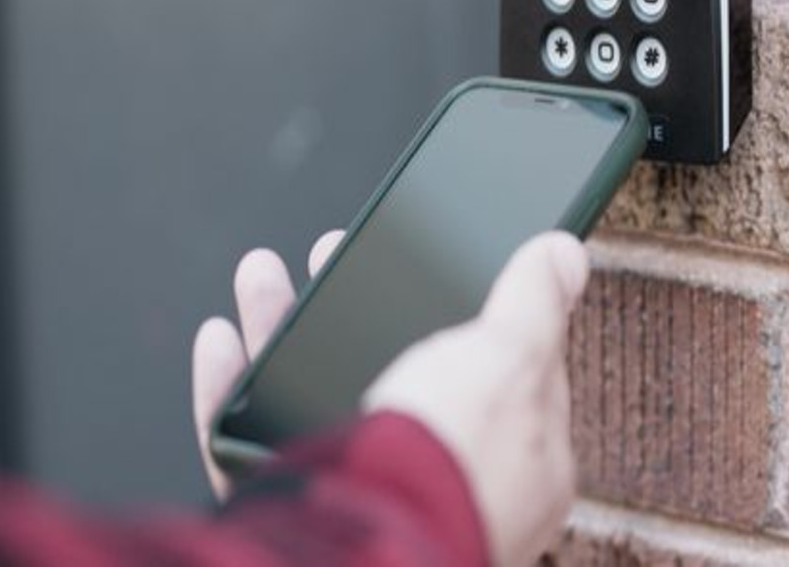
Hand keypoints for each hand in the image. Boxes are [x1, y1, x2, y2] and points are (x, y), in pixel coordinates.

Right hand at [191, 230, 589, 566]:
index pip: (500, 373)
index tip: (427, 261)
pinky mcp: (301, 514)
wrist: (368, 547)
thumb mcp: (510, 359)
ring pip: (317, 399)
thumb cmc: (452, 461)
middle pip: (393, 373)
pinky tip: (222, 341)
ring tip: (262, 272)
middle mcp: (441, 484)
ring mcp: (369, 499)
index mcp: (515, 463)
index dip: (468, 310)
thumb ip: (533, 304)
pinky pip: (253, 448)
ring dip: (284, 326)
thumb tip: (566, 254)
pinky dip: (234, 391)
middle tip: (330, 252)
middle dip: (354, 305)